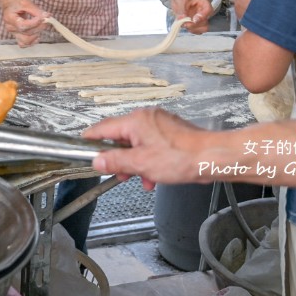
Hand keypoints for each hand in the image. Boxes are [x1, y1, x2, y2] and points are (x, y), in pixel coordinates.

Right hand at [0, 0, 48, 46]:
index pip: (22, 25)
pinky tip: (37, 34)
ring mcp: (14, 33)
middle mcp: (11, 28)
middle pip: (26, 33)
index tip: (42, 18)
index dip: (34, 23)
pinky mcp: (17, 36)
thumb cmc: (15, 1)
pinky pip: (24, 44)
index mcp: (10, 18)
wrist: (8, 3)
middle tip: (46, 19)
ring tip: (41, 26)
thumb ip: (36, 10)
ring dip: (36, 35)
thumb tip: (47, 16)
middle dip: (39, 27)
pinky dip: (32, 41)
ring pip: (25, 41)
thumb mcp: (25, 2)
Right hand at [83, 108, 207, 189]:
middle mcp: (147, 117)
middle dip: (120, 158)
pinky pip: (151, 144)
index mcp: (136, 121)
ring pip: (137, 143)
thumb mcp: (141, 164)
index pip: (104, 128)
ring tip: (143, 178)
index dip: (91, 140)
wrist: (212, 158)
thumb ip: (115, 162)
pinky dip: (149, 159)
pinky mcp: (171, 131)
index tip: (82, 148)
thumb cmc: (182, 157)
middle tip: (119, 174)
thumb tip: (98, 161)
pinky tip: (155, 175)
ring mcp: (160, 123)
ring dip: (136, 162)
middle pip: (121, 137)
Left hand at [168, 0, 211, 33]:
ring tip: (184, 24)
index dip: (202, 17)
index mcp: (203, 2)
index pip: (208, 10)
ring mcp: (200, 18)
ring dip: (193, 29)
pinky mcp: (195, 23)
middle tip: (185, 24)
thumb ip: (181, 10)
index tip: (193, 20)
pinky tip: (184, 25)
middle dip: (195, 25)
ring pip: (202, 28)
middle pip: (205, 22)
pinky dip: (191, 30)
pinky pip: (197, 30)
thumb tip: (182, 18)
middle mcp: (204, 11)